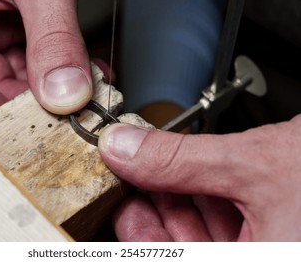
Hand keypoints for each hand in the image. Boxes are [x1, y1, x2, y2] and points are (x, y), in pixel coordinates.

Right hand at [0, 0, 91, 122]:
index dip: (0, 118)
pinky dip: (74, 70)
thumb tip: (63, 93)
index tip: (36, 134)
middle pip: (4, 90)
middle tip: (72, 119)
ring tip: (88, 96)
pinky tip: (94, 75)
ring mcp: (7, 28)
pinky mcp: (34, 25)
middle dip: (41, 106)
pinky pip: (52, 59)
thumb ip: (52, 38)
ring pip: (33, 78)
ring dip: (63, 90)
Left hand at [98, 114, 300, 240]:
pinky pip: (231, 227)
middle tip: (129, 174)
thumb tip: (126, 147)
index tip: (118, 193)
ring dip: (177, 200)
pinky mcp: (278, 236)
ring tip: (152, 169)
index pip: (165, 258)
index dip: (136, 230)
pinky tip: (189, 176)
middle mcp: (263, 261)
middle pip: (184, 246)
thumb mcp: (255, 164)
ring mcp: (269, 248)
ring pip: (206, 236)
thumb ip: (181, 160)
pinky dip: (207, 199)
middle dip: (155, 208)